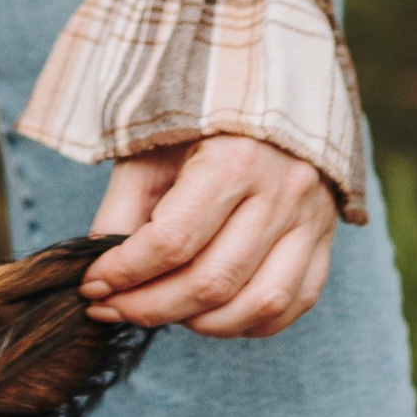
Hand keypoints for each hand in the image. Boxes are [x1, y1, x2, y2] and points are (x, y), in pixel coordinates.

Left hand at [80, 132, 337, 340]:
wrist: (274, 92)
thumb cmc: (203, 121)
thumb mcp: (153, 147)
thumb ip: (124, 209)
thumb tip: (103, 274)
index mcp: (235, 158)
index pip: (173, 241)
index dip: (124, 273)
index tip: (92, 284)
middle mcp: (281, 191)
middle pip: (212, 282)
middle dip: (149, 308)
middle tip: (112, 307)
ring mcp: (311, 220)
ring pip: (257, 304)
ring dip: (198, 323)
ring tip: (162, 310)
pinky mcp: (324, 242)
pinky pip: (291, 305)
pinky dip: (246, 323)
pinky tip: (210, 312)